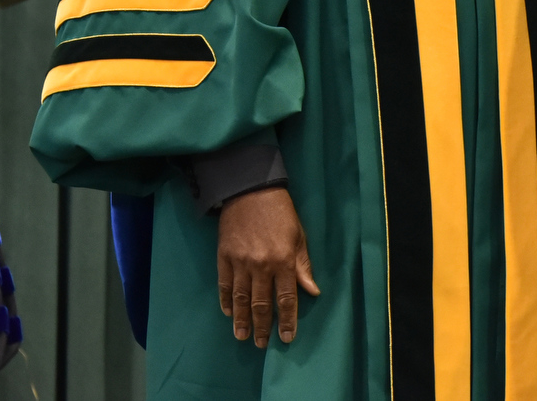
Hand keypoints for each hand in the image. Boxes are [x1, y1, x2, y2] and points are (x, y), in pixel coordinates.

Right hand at [217, 187, 320, 347]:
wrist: (250, 191)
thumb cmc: (281, 213)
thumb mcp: (299, 236)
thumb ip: (304, 266)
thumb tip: (313, 291)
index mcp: (284, 260)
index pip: (287, 298)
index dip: (287, 320)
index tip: (287, 338)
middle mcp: (261, 266)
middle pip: (262, 304)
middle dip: (263, 326)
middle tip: (261, 344)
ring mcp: (240, 263)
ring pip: (241, 299)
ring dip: (242, 320)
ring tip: (242, 336)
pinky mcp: (224, 257)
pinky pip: (224, 285)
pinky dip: (226, 301)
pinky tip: (229, 313)